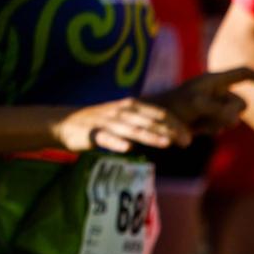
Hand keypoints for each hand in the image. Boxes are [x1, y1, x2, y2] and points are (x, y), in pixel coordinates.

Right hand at [54, 97, 189, 153]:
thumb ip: (143, 123)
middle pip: (150, 120)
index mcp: (130, 105)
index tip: (190, 137)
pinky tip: (127, 148)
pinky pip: (105, 137)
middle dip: (170, 131)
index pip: (159, 113)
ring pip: (132, 129)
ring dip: (150, 136)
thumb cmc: (98, 123)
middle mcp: (121, 111)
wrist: (63, 122)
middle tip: (187, 142)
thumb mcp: (123, 118)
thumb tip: (169, 134)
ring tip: (166, 144)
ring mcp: (106, 122)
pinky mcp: (91, 133)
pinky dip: (116, 142)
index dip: (176, 124)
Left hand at [151, 66, 253, 135]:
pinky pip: (220, 127)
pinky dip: (210, 130)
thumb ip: (219, 110)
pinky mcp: (206, 118)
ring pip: (231, 118)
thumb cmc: (172, 106)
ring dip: (218, 124)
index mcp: (214, 80)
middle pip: (241, 104)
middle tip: (210, 117)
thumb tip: (235, 120)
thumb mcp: (197, 105)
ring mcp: (212, 105)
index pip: (243, 73)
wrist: (153, 120)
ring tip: (198, 124)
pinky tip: (195, 130)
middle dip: (229, 113)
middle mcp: (216, 91)